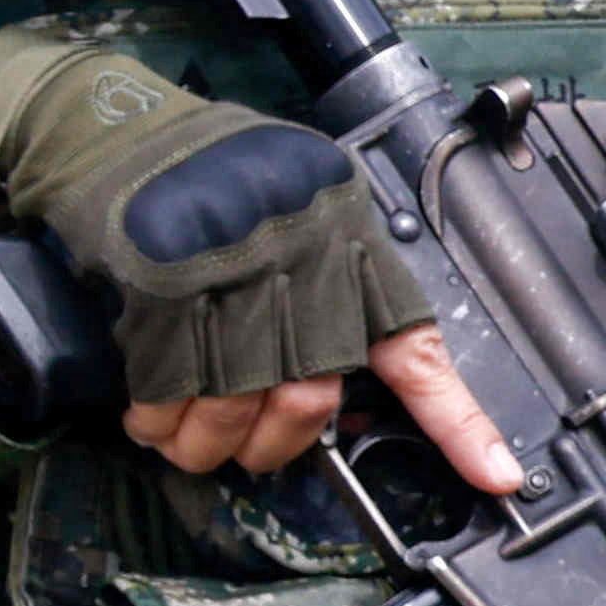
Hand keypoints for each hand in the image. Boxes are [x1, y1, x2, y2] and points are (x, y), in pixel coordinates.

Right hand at [0, 34, 514, 489]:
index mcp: (346, 239)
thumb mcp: (293, 213)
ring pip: (238, 403)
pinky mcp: (162, 283)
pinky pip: (170, 386)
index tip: (499, 478)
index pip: (412, 345)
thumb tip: (333, 402)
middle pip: (309, 398)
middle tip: (246, 452)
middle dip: (274, 446)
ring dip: (205, 443)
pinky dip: (157, 417)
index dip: (457, 421)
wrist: (107, 127)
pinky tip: (147, 418)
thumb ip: (323, 294)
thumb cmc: (201, 178)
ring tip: (183, 441)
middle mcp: (302, 252)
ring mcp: (232, 266)